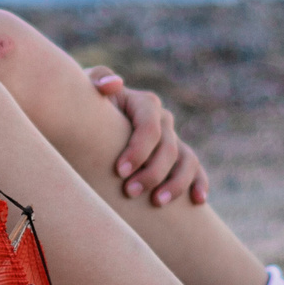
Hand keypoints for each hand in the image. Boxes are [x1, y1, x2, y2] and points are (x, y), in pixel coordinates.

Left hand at [86, 66, 208, 206]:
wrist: (86, 120)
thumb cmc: (83, 106)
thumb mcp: (85, 90)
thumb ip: (97, 81)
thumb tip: (114, 84)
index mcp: (144, 103)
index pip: (149, 127)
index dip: (138, 150)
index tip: (119, 171)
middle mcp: (162, 120)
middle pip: (168, 148)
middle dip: (151, 172)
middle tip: (129, 192)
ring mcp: (172, 139)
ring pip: (187, 160)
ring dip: (176, 183)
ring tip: (157, 202)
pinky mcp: (177, 157)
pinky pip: (195, 169)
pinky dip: (199, 183)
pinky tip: (197, 200)